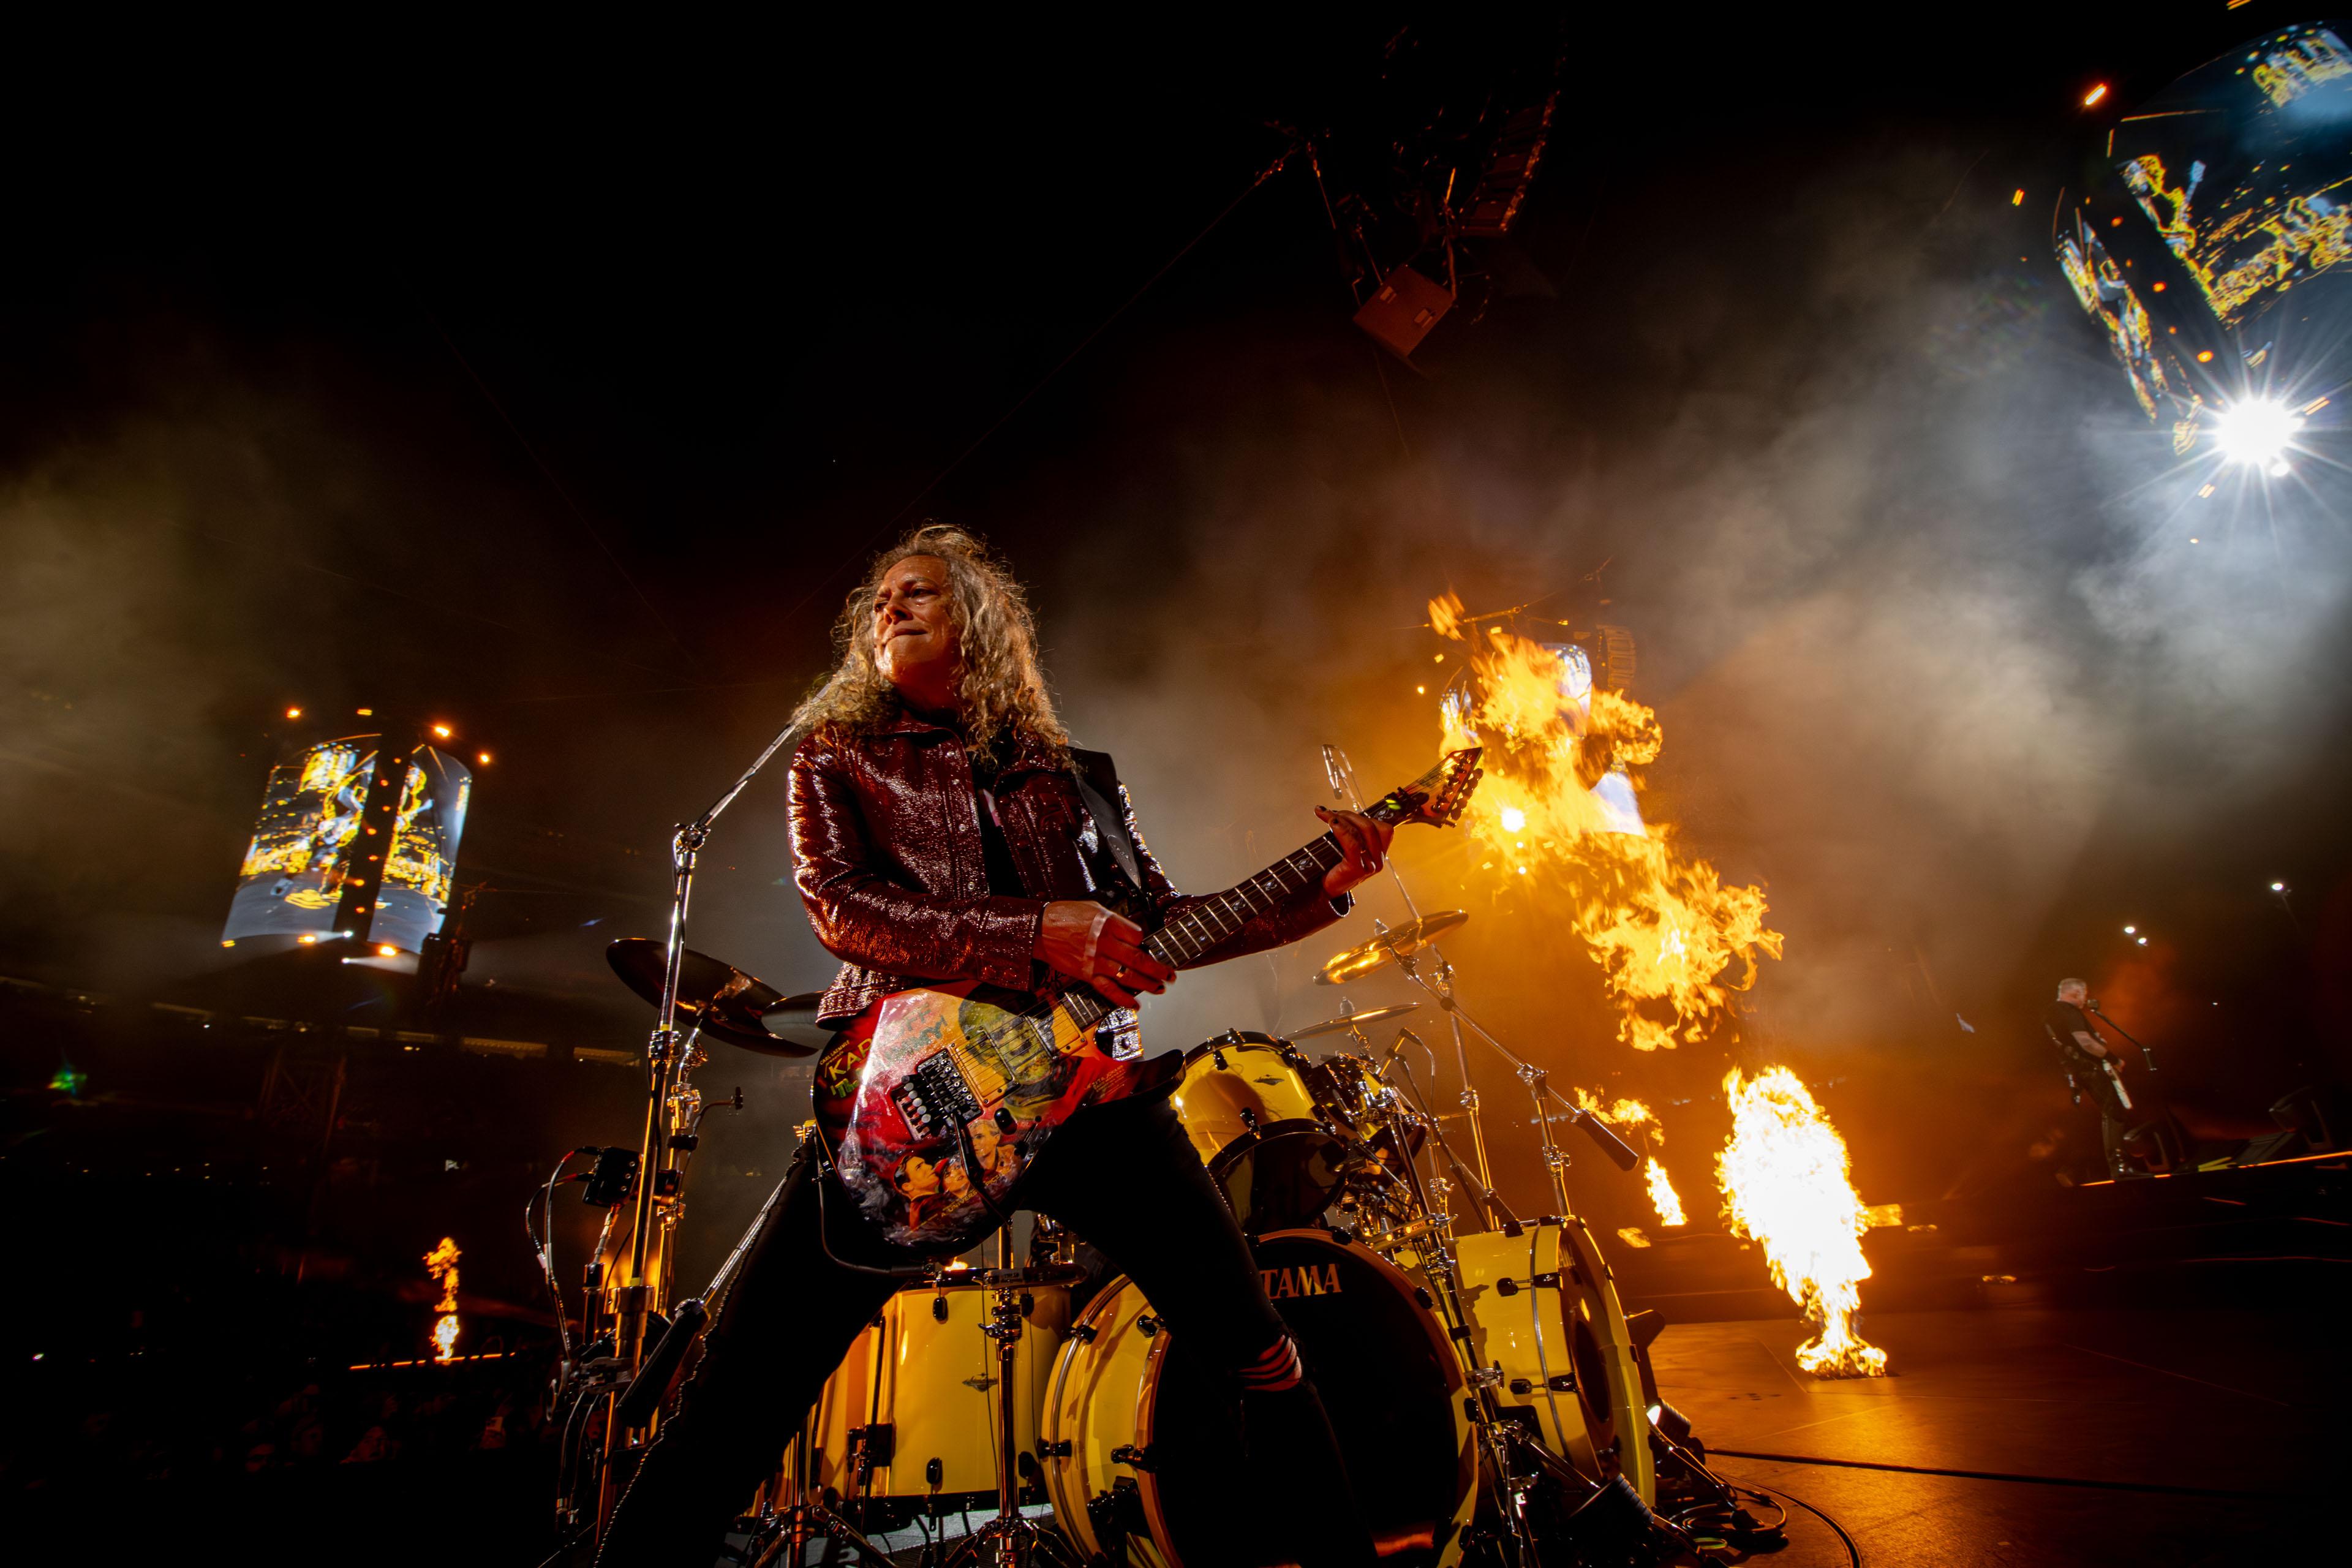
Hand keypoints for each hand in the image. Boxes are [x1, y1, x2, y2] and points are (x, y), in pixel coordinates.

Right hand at [1035, 900, 1174, 1008]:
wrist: (1038, 929)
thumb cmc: (1064, 915)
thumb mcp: (1093, 907)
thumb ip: (1114, 920)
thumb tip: (1131, 932)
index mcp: (1107, 923)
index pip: (1138, 936)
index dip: (1144, 942)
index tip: (1144, 945)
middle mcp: (1104, 943)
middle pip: (1139, 958)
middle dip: (1158, 969)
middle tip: (1170, 975)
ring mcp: (1095, 961)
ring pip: (1128, 976)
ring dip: (1147, 984)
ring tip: (1160, 988)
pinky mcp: (1086, 975)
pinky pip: (1108, 990)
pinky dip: (1123, 999)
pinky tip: (1134, 1004)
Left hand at [1317, 807, 1393, 896]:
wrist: (1326, 889)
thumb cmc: (1336, 865)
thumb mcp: (1348, 846)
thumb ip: (1351, 831)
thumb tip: (1337, 812)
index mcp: (1380, 852)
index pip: (1382, 827)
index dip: (1362, 816)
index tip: (1342, 813)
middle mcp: (1379, 859)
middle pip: (1371, 826)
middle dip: (1350, 815)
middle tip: (1330, 814)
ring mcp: (1371, 864)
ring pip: (1364, 831)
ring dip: (1344, 819)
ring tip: (1327, 816)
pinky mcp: (1358, 868)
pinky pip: (1353, 843)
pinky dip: (1342, 830)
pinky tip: (1332, 824)